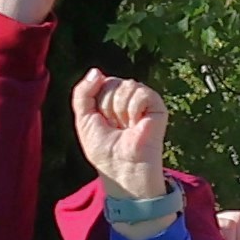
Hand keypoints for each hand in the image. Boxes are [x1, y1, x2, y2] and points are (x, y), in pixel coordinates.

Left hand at [69, 69, 173, 206]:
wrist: (121, 168)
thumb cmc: (103, 150)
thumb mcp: (83, 119)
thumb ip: (83, 93)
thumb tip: (96, 71)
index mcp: (110, 99)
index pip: (100, 81)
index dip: (97, 101)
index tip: (102, 122)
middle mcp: (127, 98)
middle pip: (111, 83)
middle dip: (107, 107)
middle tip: (115, 127)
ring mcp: (143, 101)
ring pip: (125, 86)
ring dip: (120, 111)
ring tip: (127, 127)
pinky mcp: (157, 107)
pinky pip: (141, 93)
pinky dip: (134, 110)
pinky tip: (137, 124)